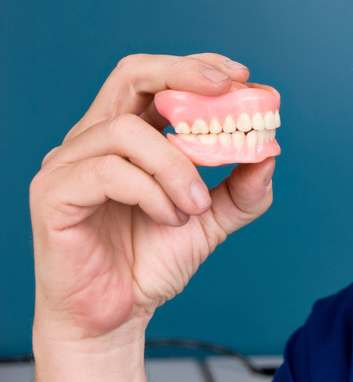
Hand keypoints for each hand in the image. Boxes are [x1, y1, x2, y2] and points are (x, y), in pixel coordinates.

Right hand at [29, 54, 276, 381]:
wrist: (116, 315)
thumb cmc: (153, 259)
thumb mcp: (212, 219)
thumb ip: (242, 189)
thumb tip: (269, 154)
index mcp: (131, 134)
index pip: (158, 79)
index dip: (198, 67)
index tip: (243, 77)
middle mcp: (95, 137)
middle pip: (132, 74)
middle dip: (183, 73)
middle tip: (227, 88)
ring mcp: (69, 162)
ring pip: (127, 130)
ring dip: (177, 165)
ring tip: (196, 206)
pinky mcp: (54, 193)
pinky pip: (108, 172)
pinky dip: (151, 192)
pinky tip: (168, 218)